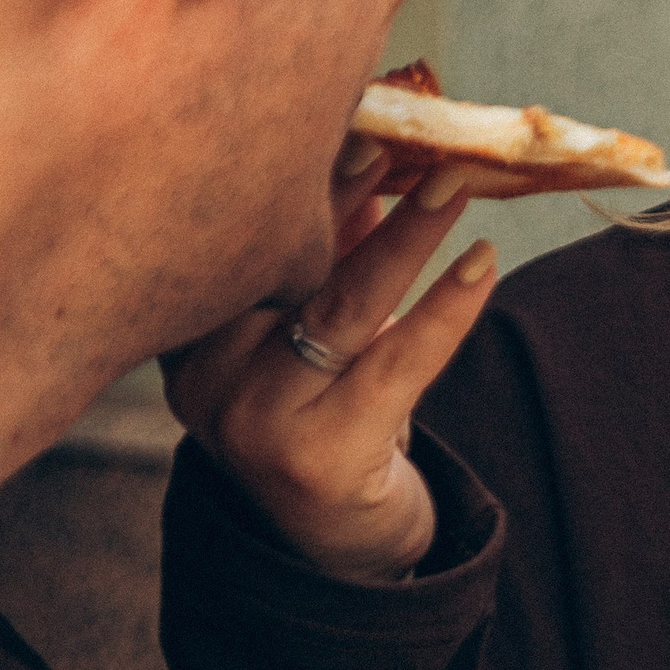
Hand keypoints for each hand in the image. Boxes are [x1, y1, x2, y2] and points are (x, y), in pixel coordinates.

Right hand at [161, 142, 496, 581]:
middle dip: (344, 190)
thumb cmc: (328, 421)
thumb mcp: (316, 334)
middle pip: (286, 263)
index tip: (348, 114)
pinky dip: (445, 310)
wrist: (338, 555)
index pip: (247, 240)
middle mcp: (205, 381)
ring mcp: (256, 424)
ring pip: (341, 307)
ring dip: (405, 236)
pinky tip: (482, 264)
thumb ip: (331, 254)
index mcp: (187, 338)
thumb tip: (375, 148)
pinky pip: (394, 365)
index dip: (300, 177)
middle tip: (394, 130)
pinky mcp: (321, 458)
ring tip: (457, 182)